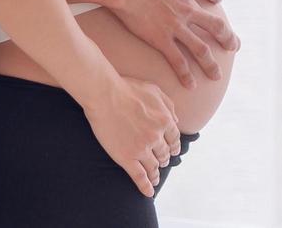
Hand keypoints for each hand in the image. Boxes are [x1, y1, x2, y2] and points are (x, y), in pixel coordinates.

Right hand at [83, 76, 182, 197]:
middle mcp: (156, 137)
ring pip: (153, 166)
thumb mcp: (154, 91)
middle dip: (164, 159)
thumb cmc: (127, 88)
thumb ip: (169, 105)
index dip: (173, 147)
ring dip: (156, 172)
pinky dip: (146, 186)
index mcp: (165, 120)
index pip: (174, 139)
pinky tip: (149, 192)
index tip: (172, 151)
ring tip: (155, 177)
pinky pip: (140, 177)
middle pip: (164, 154)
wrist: (105, 95)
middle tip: (161, 162)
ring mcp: (142, 149)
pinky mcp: (127, 158)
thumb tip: (177, 120)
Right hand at [106, 0, 238, 88]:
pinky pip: (178, 61)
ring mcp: (176, 25)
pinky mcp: (161, 39)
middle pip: (216, 26)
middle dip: (227, 38)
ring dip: (211, 64)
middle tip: (234, 47)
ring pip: (201, 49)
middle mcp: (188, 8)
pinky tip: (191, 85)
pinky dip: (186, 74)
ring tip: (216, 75)